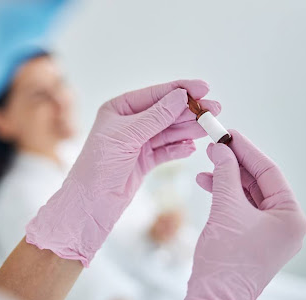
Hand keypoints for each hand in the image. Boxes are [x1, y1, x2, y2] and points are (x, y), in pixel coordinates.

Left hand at [26, 80, 220, 265]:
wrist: (90, 205)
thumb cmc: (99, 166)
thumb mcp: (128, 137)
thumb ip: (156, 117)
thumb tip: (181, 96)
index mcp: (119, 109)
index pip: (155, 94)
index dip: (181, 89)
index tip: (204, 88)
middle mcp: (129, 123)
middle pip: (166, 112)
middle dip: (190, 111)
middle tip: (215, 110)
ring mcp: (137, 143)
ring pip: (169, 132)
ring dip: (189, 129)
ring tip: (210, 128)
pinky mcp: (144, 161)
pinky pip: (167, 151)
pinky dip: (179, 149)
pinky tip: (192, 147)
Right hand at [172, 130, 305, 299]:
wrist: (213, 298)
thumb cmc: (225, 258)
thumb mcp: (226, 209)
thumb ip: (225, 175)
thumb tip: (221, 149)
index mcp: (291, 217)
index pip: (269, 173)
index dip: (247, 150)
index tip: (228, 133)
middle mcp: (286, 224)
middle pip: (259, 183)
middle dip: (234, 164)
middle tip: (215, 145)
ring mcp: (270, 233)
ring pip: (248, 195)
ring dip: (226, 179)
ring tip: (206, 164)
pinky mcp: (253, 239)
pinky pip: (241, 209)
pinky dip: (225, 196)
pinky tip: (207, 183)